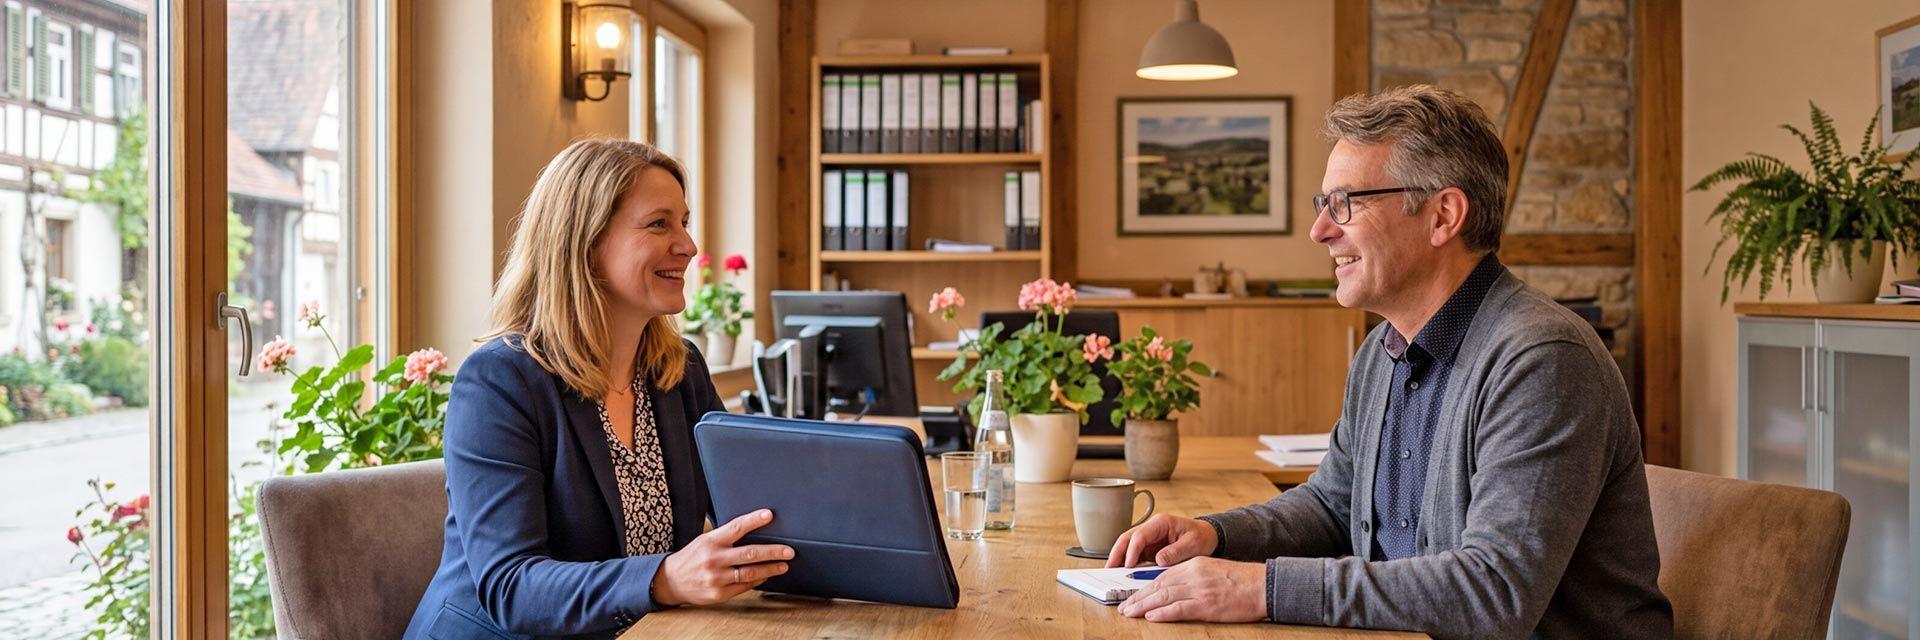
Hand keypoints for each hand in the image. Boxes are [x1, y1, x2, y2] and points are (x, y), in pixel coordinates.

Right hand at [651, 509, 793, 605]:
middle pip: (749, 553)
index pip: (736, 527)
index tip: (769, 515)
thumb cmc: (692, 557)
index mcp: (711, 541)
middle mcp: (714, 559)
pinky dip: (757, 580)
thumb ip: (726, 536)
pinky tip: (766, 575)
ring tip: (783, 565)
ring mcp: (716, 578)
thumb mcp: (705, 540)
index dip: (754, 520)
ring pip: (750, 573)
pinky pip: (744, 586)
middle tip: (789, 550)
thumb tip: (754, 529)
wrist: (670, 580)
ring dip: (770, 568)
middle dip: (773, 552)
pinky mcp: (718, 593)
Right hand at [1105, 514, 1217, 568]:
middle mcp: (1152, 529)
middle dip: (1117, 553)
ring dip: (1119, 558)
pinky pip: (1135, 555)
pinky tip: (1123, 573)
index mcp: (1161, 523)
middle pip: (1127, 538)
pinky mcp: (1150, 548)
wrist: (1208, 536)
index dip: (1132, 550)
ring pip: (1128, 546)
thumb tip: (1159, 560)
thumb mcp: (1193, 544)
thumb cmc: (1201, 537)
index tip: (1128, 565)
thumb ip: (1176, 552)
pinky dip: (1127, 563)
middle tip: (1109, 569)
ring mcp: (1149, 538)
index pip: (1140, 535)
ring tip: (1112, 572)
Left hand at [1116, 557, 1266, 622]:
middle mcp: (1193, 575)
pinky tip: (1151, 616)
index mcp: (1194, 564)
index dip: (1144, 586)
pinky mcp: (1207, 605)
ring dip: (1143, 605)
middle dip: (1138, 596)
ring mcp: (1199, 590)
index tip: (1132, 595)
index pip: (1162, 575)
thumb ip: (1193, 576)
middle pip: (1158, 585)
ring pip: (1164, 596)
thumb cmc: (1242, 580)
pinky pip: (1179, 609)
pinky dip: (1163, 613)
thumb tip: (1174, 587)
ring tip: (1130, 612)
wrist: (1263, 585)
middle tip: (1124, 606)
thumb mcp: (1213, 570)